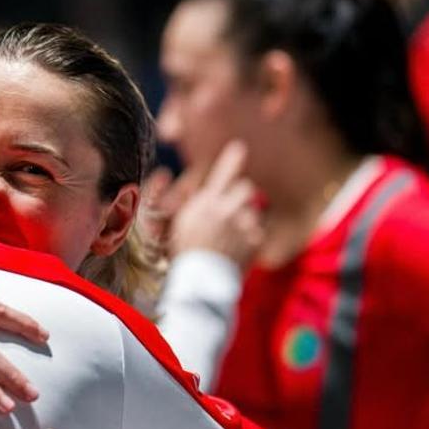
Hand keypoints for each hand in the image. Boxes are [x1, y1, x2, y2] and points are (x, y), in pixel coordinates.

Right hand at [143, 141, 262, 267]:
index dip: (231, 160)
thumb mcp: (177, 222)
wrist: (200, 281)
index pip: (222, 174)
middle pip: (246, 188)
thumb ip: (184, 198)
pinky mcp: (255, 241)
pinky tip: (235, 249)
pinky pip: (257, 233)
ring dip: (244, 220)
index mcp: (206, 203)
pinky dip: (250, 240)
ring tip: (229, 237)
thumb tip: (171, 176)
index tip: (239, 147)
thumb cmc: (183, 252)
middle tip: (231, 210)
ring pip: (252, 211)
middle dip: (240, 196)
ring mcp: (244, 225)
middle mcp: (228, 210)